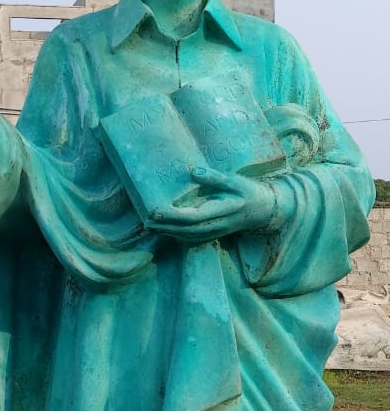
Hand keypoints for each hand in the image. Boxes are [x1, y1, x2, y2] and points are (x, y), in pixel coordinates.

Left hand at [150, 167, 276, 241]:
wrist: (264, 211)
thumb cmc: (248, 192)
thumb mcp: (235, 181)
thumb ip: (214, 177)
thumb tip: (193, 172)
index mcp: (221, 211)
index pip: (192, 217)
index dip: (172, 216)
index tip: (156, 209)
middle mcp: (216, 225)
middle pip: (186, 230)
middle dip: (165, 227)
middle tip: (146, 220)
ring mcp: (215, 232)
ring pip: (187, 236)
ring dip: (168, 233)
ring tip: (149, 226)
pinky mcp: (213, 234)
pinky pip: (192, 238)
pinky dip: (177, 236)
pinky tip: (165, 231)